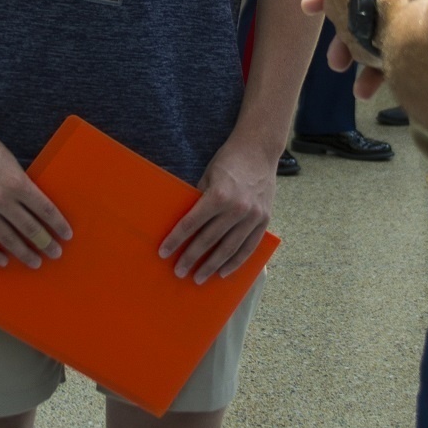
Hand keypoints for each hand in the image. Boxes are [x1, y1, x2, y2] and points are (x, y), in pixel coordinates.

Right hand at [0, 121, 71, 268]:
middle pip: (29, 228)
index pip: (45, 209)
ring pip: (7, 239)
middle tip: (56, 253)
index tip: (67, 235)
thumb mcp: (12, 164)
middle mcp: (1, 199)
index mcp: (18, 183)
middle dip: (45, 243)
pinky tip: (4, 261)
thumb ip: (22, 186)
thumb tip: (36, 207)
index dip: (58, 224)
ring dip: (24, 253)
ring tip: (36, 262)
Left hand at [159, 138, 275, 283]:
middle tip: (178, 271)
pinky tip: (223, 272)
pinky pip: (249, 247)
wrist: (259, 149)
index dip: (175, 240)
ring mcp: (253, 216)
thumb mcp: (207, 176)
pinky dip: (236, 262)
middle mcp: (237, 208)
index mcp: (218, 195)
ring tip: (198, 278)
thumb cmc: (228, 161)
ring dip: (212, 266)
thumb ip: (199, 200)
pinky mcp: (264, 220)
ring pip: (229, 248)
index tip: (163, 253)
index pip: (191, 223)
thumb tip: (185, 225)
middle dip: (191, 257)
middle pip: (208, 240)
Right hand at [302, 0, 427, 83]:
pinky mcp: (427, 49)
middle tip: (334, 61)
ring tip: (361, 90)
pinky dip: (389, 78)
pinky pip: (401, 65)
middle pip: (360, 19)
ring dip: (364, 68)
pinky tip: (386, 91)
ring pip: (377, 47)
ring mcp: (411, 25)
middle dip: (342, 41)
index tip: (307, 7)